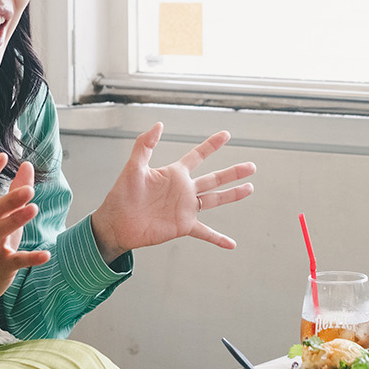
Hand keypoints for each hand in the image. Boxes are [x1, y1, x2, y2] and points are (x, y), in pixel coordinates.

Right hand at [0, 154, 50, 305]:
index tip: (2, 156)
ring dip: (16, 220)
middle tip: (29, 189)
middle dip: (9, 199)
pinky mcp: (2, 267)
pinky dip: (31, 258)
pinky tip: (46, 255)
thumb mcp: (5, 217)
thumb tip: (27, 165)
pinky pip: (15, 261)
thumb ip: (16, 191)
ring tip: (34, 209)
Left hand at [90, 123, 255, 262]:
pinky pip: (205, 233)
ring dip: (232, 195)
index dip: (212, 145)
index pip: (198, 155)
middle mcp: (184, 190)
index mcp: (174, 174)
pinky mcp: (183, 226)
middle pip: (214, 178)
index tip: (226, 134)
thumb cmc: (122, 194)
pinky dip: (218, 238)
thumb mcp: (133, 166)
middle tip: (252, 166)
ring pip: (215, 199)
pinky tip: (231, 244)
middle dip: (233, 172)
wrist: (116, 222)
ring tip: (250, 188)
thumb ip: (145, 145)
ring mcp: (185, 208)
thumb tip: (159, 124)